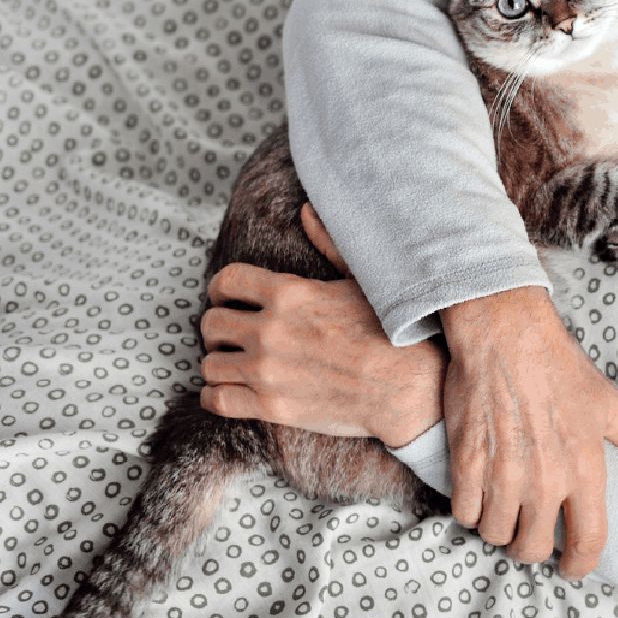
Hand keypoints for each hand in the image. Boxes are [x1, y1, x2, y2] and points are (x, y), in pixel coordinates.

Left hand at [198, 205, 443, 447]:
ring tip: (235, 365)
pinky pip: (215, 400)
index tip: (226, 298)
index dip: (220, 289)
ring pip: (209, 364)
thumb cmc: (392, 333)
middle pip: (211, 323)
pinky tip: (230, 391)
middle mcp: (270, 330)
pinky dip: (216, 395)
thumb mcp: (361, 281)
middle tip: (234, 336)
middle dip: (219, 328)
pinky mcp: (270, 407)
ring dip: (220, 363)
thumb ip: (328, 244)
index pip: (227, 281)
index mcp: (289, 294)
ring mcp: (267, 370)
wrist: (408, 388)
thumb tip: (306, 210)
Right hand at [440, 285, 617, 579]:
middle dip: (533, 547)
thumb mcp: (611, 407)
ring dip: (499, 528)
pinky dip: (469, 509)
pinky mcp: (466, 463)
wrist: (507, 337)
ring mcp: (502, 474)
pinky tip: (479, 492)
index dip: (581, 565)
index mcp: (584, 470)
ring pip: (495, 534)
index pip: (588, 542)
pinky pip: (463, 514)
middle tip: (531, 530)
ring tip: (505, 509)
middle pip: (532, 549)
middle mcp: (544, 480)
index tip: (574, 567)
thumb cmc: (562, 369)